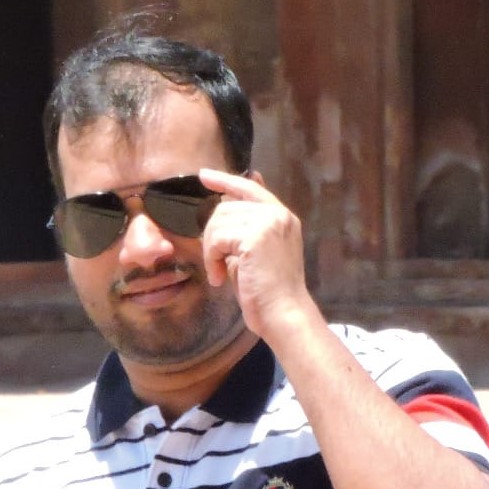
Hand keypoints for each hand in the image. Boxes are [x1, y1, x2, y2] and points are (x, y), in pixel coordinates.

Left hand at [199, 168, 311, 337]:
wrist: (283, 313)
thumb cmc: (268, 292)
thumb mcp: (254, 253)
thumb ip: (243, 230)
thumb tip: (223, 209)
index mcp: (282, 217)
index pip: (250, 187)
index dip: (225, 180)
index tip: (205, 175)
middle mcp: (278, 215)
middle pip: (226, 208)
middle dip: (212, 235)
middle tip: (214, 263)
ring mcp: (268, 223)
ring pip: (218, 222)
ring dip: (210, 250)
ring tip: (218, 273)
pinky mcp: (255, 237)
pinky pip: (217, 239)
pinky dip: (211, 259)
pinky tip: (219, 278)